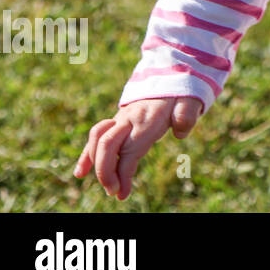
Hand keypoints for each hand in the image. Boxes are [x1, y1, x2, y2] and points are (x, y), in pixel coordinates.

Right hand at [74, 97, 202, 199]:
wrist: (169, 75)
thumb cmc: (180, 93)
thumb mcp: (189, 101)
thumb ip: (186, 115)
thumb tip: (180, 133)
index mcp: (146, 120)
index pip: (128, 150)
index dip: (123, 173)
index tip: (123, 194)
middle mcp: (128, 120)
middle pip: (108, 145)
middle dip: (105, 172)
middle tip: (114, 192)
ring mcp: (120, 120)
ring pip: (97, 141)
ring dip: (95, 165)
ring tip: (105, 187)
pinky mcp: (117, 122)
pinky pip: (96, 137)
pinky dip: (87, 155)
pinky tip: (80, 173)